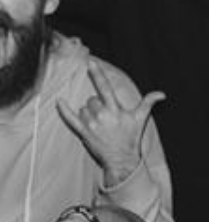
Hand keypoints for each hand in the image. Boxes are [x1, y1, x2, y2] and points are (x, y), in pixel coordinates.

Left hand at [56, 59, 162, 186]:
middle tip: (107, 118)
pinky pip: (70, 118)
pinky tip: (59, 101)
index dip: (97, 74)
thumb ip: (148, 103)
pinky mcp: (83, 132)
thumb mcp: (140, 119)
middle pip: (91, 100)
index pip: (105, 88)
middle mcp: (102, 115)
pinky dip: (64, 110)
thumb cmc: (131, 137)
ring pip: (83, 108)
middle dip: (97, 105)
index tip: (90, 62)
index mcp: (115, 110)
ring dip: (88, 113)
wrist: (122, 159)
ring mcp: (92, 124)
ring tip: (99, 124)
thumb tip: (161, 94)